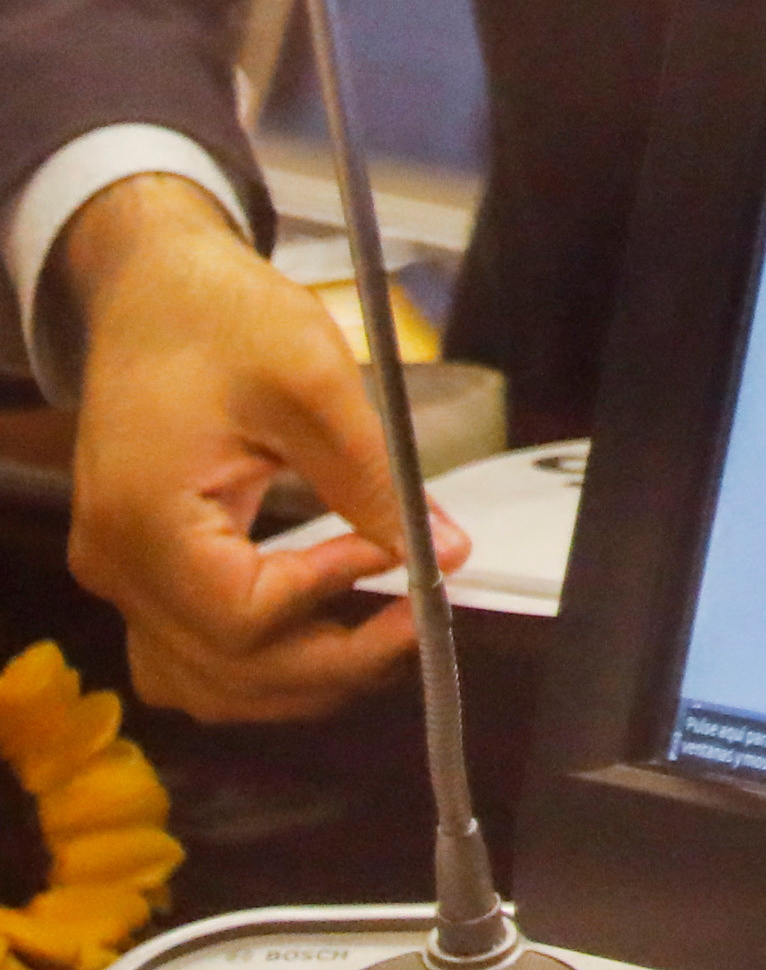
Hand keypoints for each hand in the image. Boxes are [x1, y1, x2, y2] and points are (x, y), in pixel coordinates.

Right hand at [58, 174, 445, 721]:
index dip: (331, 600)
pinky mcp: (136, 567)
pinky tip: (319, 630)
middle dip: (331, 664)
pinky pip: (185, 653)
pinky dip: (253, 663)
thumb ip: (375, 478)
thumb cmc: (223, 318)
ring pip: (199, 682)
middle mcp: (118, 568)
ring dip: (293, 680)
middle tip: (418, 622)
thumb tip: (444, 552)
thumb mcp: (313, 382)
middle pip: (223, 672)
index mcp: (147, 522)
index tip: (400, 558)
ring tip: (379, 634)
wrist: (152, 288)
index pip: (243, 618)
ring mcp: (120, 574)